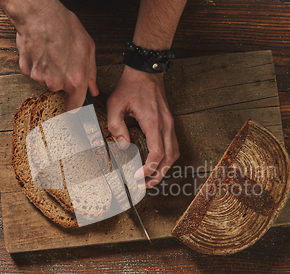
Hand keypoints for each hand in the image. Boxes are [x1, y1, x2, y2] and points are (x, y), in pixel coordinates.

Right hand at [7, 0, 98, 109]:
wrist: (40, 15)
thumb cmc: (64, 27)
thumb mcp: (88, 49)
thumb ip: (91, 74)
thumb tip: (92, 89)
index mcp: (75, 80)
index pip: (74, 107)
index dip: (74, 103)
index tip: (74, 101)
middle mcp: (56, 83)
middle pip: (60, 90)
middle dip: (62, 79)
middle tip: (63, 60)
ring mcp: (40, 77)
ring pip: (46, 81)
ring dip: (49, 71)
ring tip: (53, 52)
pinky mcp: (26, 70)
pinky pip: (34, 72)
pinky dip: (37, 65)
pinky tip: (42, 51)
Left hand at [107, 66, 179, 188]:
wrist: (146, 71)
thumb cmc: (130, 87)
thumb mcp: (116, 104)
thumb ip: (116, 126)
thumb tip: (122, 146)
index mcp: (153, 122)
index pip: (157, 153)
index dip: (148, 168)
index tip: (138, 176)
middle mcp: (166, 125)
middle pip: (169, 158)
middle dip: (158, 175)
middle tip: (144, 185)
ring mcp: (170, 124)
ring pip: (174, 153)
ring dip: (164, 168)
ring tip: (150, 178)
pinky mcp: (170, 123)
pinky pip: (173, 146)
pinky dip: (166, 159)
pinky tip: (156, 163)